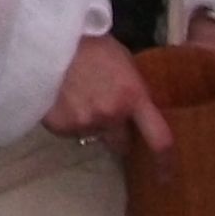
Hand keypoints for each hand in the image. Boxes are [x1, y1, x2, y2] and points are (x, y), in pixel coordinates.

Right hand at [44, 30, 170, 154]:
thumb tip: (137, 114)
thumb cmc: (93, 44)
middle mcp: (111, 116)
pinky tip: (61, 98)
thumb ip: (134, 92)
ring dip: (89, 123)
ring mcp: (83, 123)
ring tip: (77, 96)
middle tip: (107, 116)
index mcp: (133, 98)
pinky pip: (68, 131)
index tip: (166, 177)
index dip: (164, 162)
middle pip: (121, 144)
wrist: (48, 38)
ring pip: (92, 135)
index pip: (159, 140)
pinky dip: (67, 120)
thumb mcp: (125, 63)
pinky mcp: (59, 126)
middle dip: (117, 135)